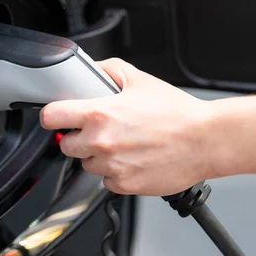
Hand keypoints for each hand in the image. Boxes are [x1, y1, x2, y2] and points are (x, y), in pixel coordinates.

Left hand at [40, 58, 220, 195]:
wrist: (205, 140)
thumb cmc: (177, 113)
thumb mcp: (140, 80)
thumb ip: (109, 71)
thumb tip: (93, 72)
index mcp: (99, 114)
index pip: (51, 116)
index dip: (53, 115)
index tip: (57, 117)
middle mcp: (101, 142)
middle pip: (67, 145)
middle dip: (80, 138)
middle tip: (101, 131)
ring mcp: (112, 166)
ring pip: (88, 164)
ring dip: (99, 156)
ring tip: (125, 144)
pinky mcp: (124, 185)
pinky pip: (107, 181)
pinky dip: (116, 172)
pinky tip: (134, 159)